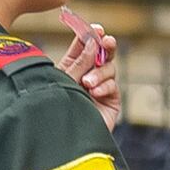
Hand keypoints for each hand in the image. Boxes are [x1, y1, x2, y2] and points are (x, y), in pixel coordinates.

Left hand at [55, 10, 121, 124]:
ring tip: (87, 83)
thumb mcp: (65, 81)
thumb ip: (80, 62)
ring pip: (109, 68)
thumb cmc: (56, 109)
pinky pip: (113, 86)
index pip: (83, 46)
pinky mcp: (110, 102)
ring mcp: (100, 89)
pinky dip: (105, 87)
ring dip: (100, 73)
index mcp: (72, 67)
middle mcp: (87, 76)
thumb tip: (94, 42)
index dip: (90, 36)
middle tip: (107, 42)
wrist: (63, 139)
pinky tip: (94, 93)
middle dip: (106, 46)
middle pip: (102, 54)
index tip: (96, 29)